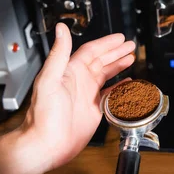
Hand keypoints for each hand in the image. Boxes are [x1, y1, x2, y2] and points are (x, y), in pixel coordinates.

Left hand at [0, 24, 134, 173]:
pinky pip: (110, 95)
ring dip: (118, 66)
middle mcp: (79, 81)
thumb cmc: (43, 115)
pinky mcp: (93, 110)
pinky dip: (120, 88)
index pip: (91, 51)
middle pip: (102, 61)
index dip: (106, 44)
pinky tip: (127, 84)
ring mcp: (87, 96)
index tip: (119, 38)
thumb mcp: (49, 79)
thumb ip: (59, 53)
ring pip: (106, 75)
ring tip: (130, 58)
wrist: (46, 144)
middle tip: (129, 45)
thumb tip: (61, 30)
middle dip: (116, 52)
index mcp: (70, 72)